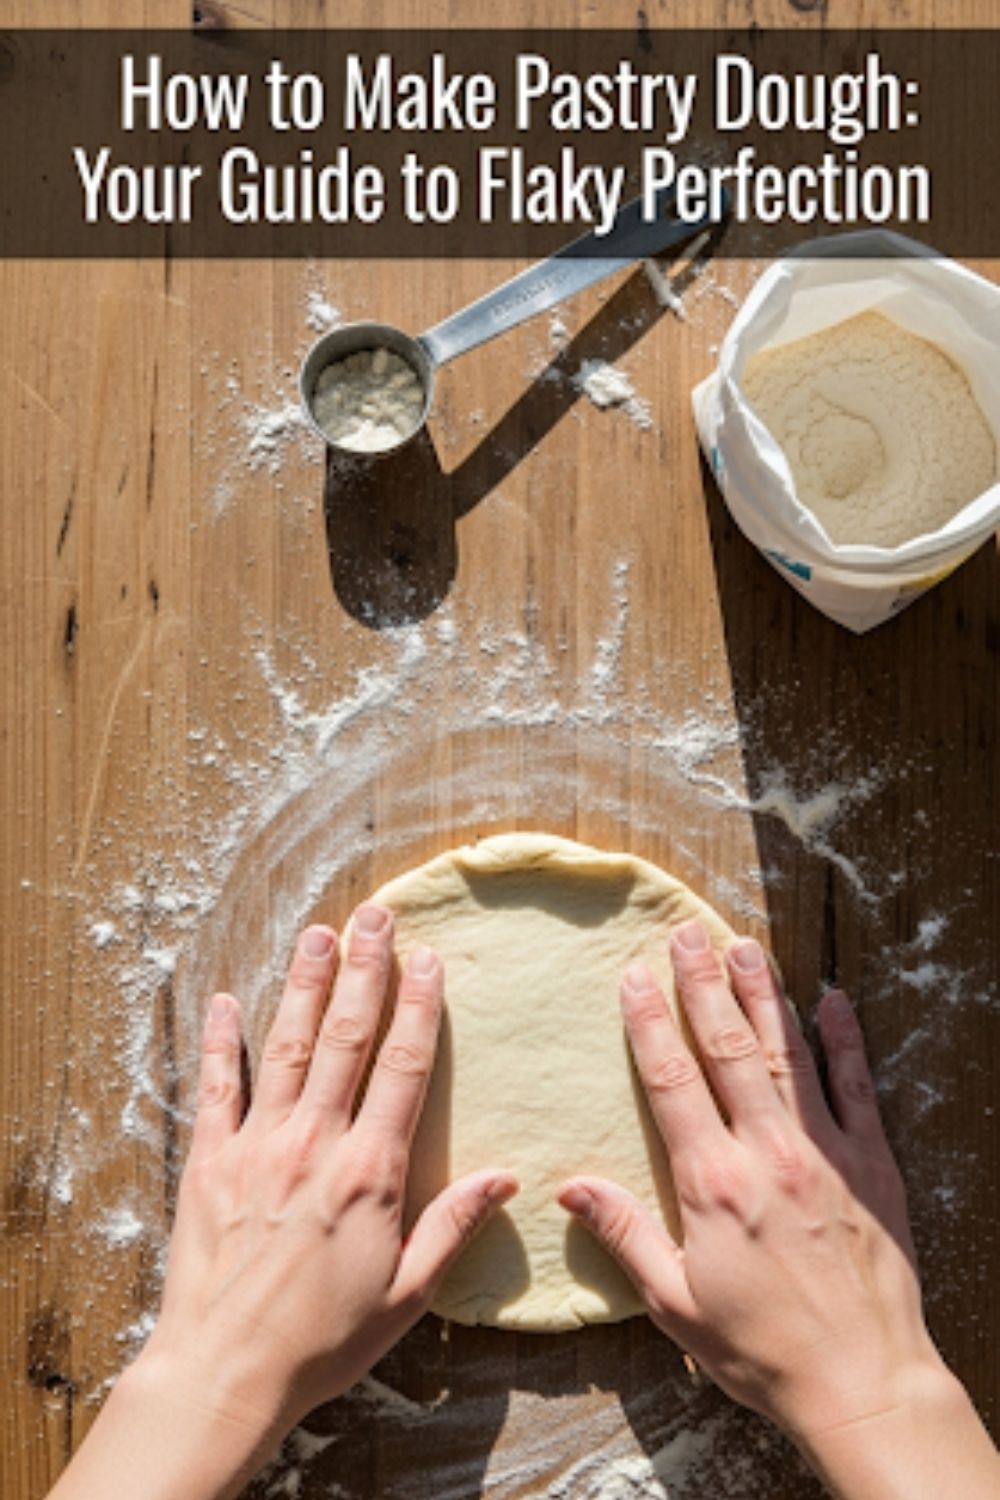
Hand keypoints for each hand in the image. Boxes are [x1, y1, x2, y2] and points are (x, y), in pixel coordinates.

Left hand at [51, 909, 515, 1499]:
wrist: (226, 1371)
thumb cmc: (324, 1340)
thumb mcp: (407, 1292)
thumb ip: (454, 1225)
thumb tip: (507, 1177)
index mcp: (370, 1171)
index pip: (403, 1068)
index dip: (419, 1007)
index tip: (428, 958)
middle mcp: (315, 1142)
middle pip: (345, 1037)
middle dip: (364, 970)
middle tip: (374, 915)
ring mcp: (258, 1145)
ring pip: (285, 1045)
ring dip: (303, 984)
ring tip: (317, 933)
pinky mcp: (209, 1160)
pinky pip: (216, 1087)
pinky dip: (221, 1041)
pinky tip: (225, 1001)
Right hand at [558, 920, 999, 1497]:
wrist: (863, 1383)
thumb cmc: (761, 1351)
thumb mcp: (675, 1303)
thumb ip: (623, 1236)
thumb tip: (570, 1188)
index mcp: (713, 1183)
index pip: (673, 1081)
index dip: (651, 1023)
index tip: (634, 976)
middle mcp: (767, 1152)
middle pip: (729, 1048)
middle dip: (703, 984)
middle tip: (687, 932)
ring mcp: (825, 1153)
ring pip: (789, 1053)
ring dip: (763, 994)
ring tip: (744, 945)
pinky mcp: (872, 1165)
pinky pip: (856, 1087)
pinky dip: (845, 1040)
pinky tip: (833, 1001)